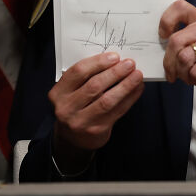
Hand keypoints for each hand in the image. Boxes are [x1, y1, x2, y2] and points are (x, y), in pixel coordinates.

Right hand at [49, 52, 143, 170]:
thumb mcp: (72, 92)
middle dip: (115, 72)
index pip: (78, 72)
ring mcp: (81, 121)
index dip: (98, 63)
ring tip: (137, 75)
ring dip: (125, 85)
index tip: (114, 56)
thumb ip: (87, 77)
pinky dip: (130, 98)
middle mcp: (67, 108)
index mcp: (58, 93)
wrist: (73, 138)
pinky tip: (137, 89)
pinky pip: (117, 111)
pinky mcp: (97, 130)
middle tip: (129, 64)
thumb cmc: (76, 108)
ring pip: (107, 100)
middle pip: (94, 86)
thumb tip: (115, 61)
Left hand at [158, 0, 195, 117]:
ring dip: (183, 73)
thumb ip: (180, 43)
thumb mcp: (194, 51)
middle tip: (173, 74)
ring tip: (192, 75)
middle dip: (170, 62)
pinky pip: (194, 70)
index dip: (166, 21)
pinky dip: (193, 79)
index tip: (163, 37)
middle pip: (175, 40)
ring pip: (183, 57)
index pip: (180, 7)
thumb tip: (159, 44)